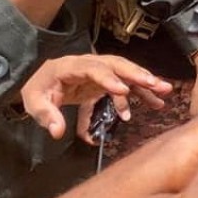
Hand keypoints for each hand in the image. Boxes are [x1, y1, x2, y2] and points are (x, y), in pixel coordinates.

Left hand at [21, 54, 172, 142]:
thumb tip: (58, 132)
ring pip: (125, 73)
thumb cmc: (37, 89)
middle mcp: (89, 65)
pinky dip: (134, 97)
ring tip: (163, 92)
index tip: (123, 90)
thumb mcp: (34, 102)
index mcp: (72, 66)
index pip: (93, 69)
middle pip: (117, 65)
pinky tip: (142, 109)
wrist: (40, 82)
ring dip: (144, 82)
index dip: (108, 78)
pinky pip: (122, 87)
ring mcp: (99, 72)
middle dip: (137, 74)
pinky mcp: (103, 82)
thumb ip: (47, 116)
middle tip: (156, 84)